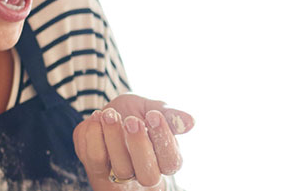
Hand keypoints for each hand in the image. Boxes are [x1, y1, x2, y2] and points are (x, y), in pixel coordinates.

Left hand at [72, 94, 194, 189]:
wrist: (106, 114)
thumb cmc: (136, 113)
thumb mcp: (153, 108)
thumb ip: (170, 115)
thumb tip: (191, 122)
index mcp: (165, 159)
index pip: (171, 161)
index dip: (163, 139)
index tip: (154, 115)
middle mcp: (144, 173)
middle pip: (148, 175)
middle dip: (139, 147)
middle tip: (132, 121)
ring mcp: (121, 175)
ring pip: (121, 169)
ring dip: (113, 138)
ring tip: (109, 114)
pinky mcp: (97, 170)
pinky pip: (95, 160)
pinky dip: (94, 136)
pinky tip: (96, 117)